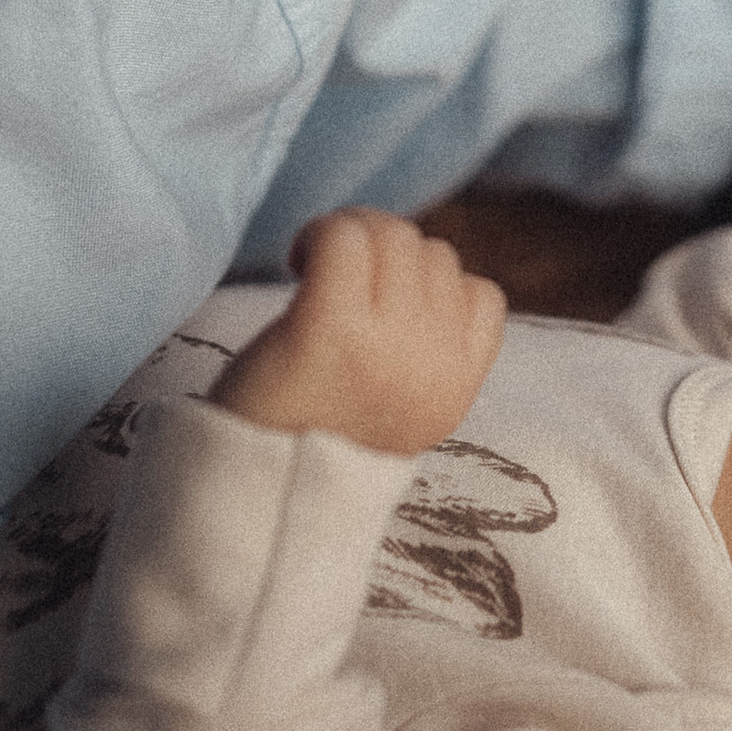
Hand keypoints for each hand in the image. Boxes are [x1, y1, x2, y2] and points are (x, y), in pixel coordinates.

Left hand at [212, 208, 506, 456]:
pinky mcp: (331, 327)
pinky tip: (298, 263)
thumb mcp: (396, 411)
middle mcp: (434, 365)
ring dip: (352, 237)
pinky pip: (345, 238)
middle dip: (384, 253)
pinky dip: (320, 234)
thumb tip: (420, 266)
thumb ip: (422, 352)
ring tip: (315, 272)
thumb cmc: (307, 442)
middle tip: (335, 281)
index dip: (428, 286)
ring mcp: (388, 345)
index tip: (379, 305)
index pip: (481, 296)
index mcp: (454, 391)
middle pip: (433, 254)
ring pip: (395, 235)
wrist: (250, 496)